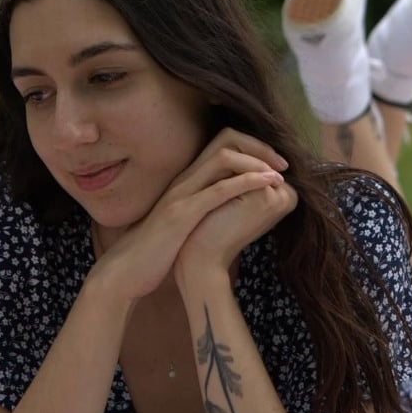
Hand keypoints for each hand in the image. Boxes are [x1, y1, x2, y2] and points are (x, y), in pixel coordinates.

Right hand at [88, 128, 288, 302]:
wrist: (126, 271)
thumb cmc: (157, 250)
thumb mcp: (183, 222)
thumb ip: (201, 208)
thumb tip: (227, 208)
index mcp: (187, 182)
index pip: (222, 144)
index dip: (251, 147)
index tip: (275, 164)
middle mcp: (184, 180)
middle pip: (225, 141)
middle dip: (259, 147)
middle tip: (285, 164)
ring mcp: (182, 194)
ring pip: (223, 158)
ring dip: (257, 161)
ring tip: (279, 174)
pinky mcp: (182, 214)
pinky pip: (218, 189)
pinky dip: (247, 182)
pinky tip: (268, 185)